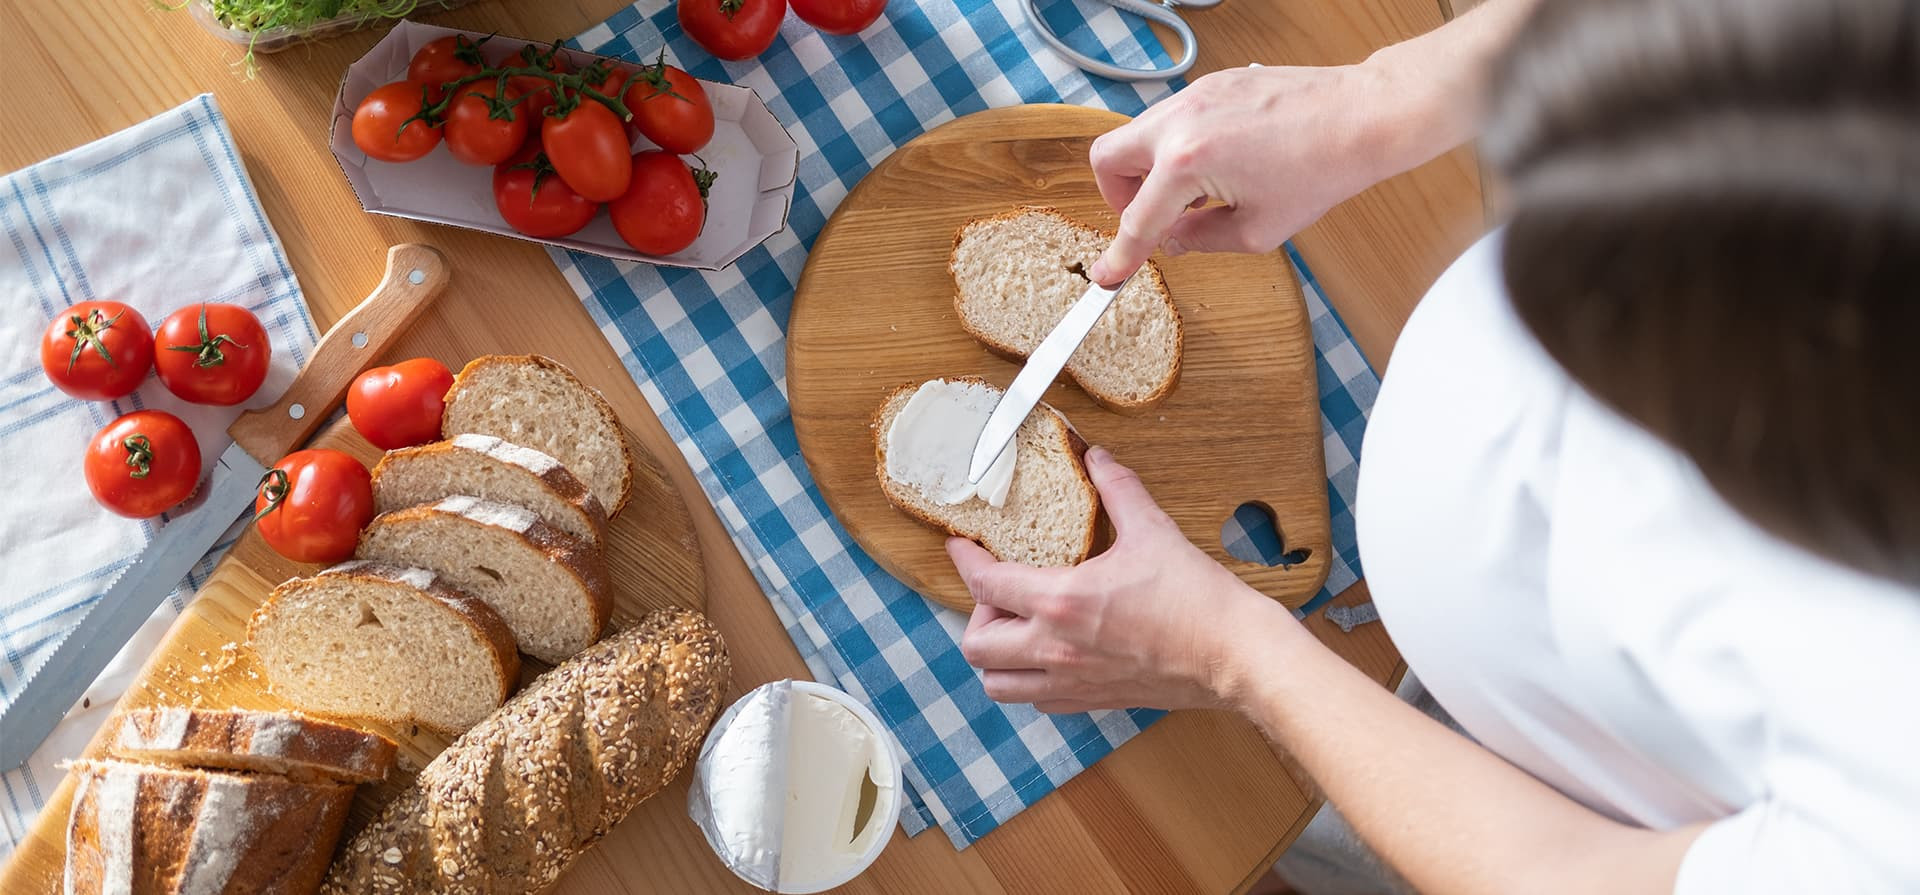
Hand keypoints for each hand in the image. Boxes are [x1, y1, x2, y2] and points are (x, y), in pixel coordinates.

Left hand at [950, 447, 1282, 712]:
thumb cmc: (1196, 599)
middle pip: (976, 645)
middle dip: (977, 615)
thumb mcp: (1152, 529)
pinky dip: (1029, 681)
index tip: (960, 547)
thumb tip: (1097, 457)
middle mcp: (1055, 649)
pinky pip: (1038, 702)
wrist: (1233, 655)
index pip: (987, 584)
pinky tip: (1049, 657)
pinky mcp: (1092, 702)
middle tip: (1000, 595)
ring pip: (998, 685)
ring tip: (1017, 630)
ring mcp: (1071, 682)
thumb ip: (1117, 489)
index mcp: (1061, 602)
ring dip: (995, 657)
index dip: (965, 561)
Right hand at [1087, 62, 1398, 283]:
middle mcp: (1181, 121)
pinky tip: (1215, 167)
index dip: (1122, 255)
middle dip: (1118, 197)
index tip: (1108, 275)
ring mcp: (1194, 96)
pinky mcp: (1212, 84)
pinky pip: (1171, 119)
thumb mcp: (1258, 229)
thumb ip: (1203, 238)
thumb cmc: (1321, 169)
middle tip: (1148, 218)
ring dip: (1148, 170)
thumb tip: (1173, 239)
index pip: (1138, 219)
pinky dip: (1175, 147)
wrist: (1361, 116)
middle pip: (1109, 159)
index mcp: (1187, 162)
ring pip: (1137, 134)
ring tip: (1193, 195)